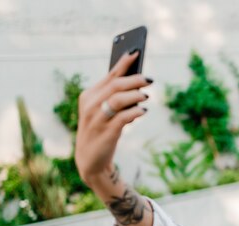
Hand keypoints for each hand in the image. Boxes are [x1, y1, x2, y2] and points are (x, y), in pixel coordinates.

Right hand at [74, 51, 151, 183]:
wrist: (90, 161)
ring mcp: (97, 119)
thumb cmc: (101, 131)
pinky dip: (134, 113)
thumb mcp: (104, 112)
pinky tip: (142, 112)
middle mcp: (91, 105)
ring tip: (146, 96)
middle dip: (134, 79)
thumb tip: (138, 83)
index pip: (109, 75)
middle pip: (115, 85)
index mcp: (89, 96)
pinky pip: (123, 118)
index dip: (124, 63)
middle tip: (149, 79)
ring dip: (135, 95)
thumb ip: (115, 97)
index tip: (136, 53)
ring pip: (118, 99)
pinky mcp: (106, 133)